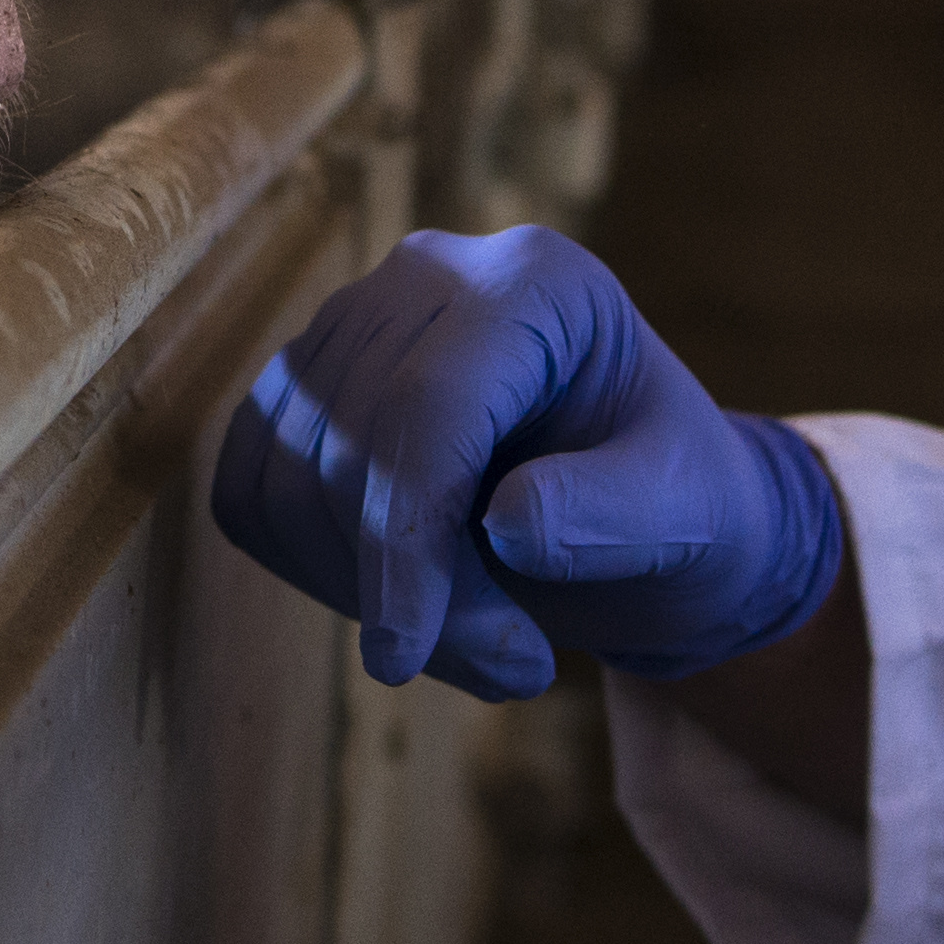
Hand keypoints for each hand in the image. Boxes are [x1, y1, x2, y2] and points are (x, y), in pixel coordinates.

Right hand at [208, 227, 846, 698]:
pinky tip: (407, 600)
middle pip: (352, 446)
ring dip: (362, 592)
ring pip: (290, 479)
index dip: (401, 535)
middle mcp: (426, 278)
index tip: (401, 655)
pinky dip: (312, 571)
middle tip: (516, 664)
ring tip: (483, 642)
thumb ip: (615, 514)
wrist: (644, 507)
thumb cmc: (676, 501)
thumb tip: (507, 523)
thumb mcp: (690, 515)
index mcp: (536, 281)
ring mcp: (351, 326)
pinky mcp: (301, 389)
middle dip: (409, 585)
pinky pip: (252, 493)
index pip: (426, 403)